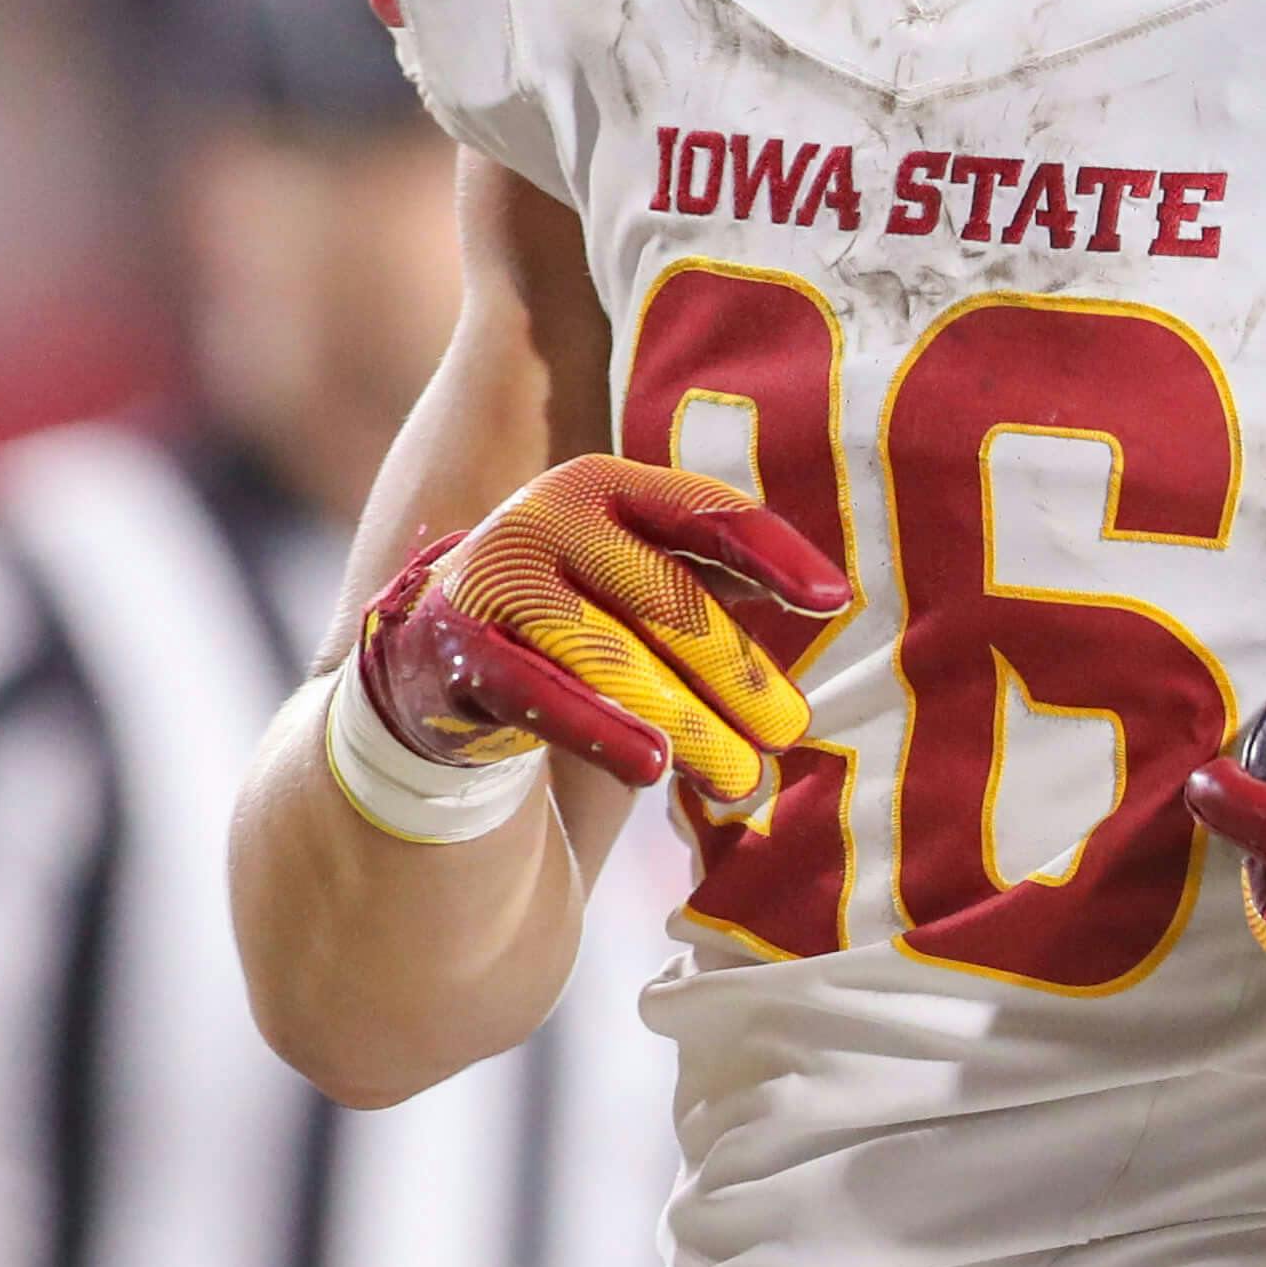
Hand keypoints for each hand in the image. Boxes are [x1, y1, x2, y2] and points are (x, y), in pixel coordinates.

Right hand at [353, 456, 849, 811]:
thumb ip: (717, 574)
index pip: (704, 511)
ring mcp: (500, 577)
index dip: (773, 553)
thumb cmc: (570, 610)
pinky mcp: (462, 647)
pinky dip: (601, 732)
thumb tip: (828, 595)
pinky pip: (542, 695)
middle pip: (667, 600)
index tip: (834, 600)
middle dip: (737, 673)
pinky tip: (653, 769)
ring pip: (614, 658)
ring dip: (688, 724)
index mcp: (608, 486)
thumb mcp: (637, 573)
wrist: (431, 656)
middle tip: (788, 734)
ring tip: (741, 780)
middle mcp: (551, 517)